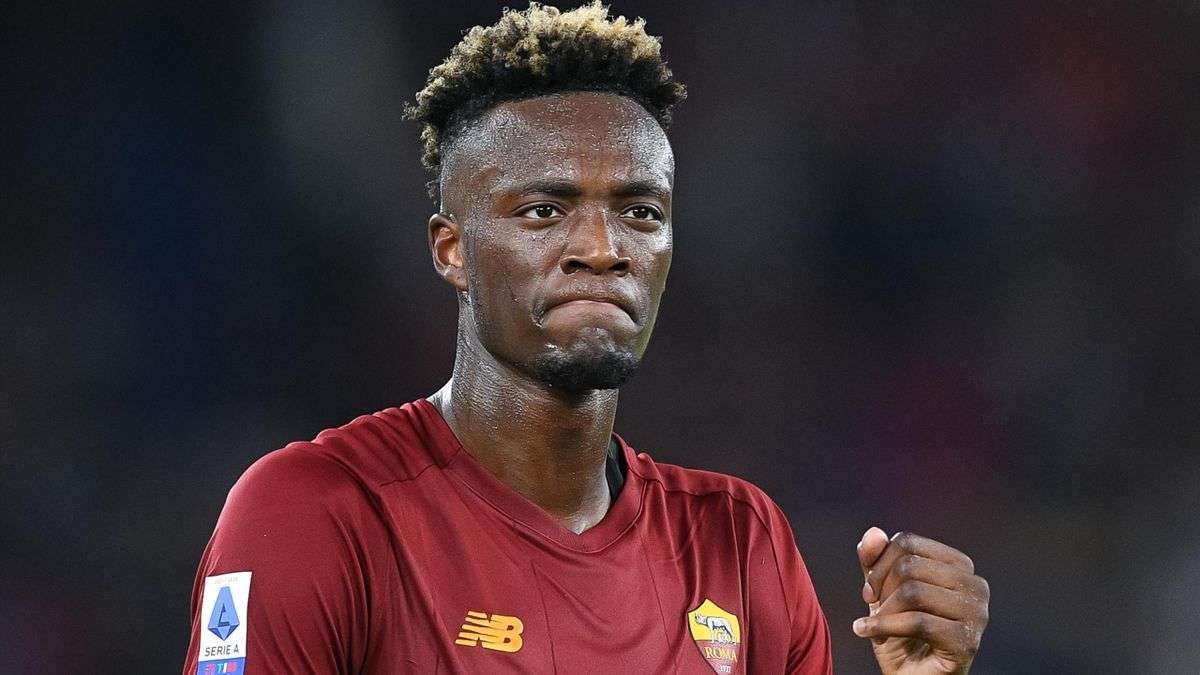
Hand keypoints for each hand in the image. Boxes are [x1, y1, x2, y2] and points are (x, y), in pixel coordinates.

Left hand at [854, 527, 989, 674]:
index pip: (909, 542)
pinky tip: (867, 633)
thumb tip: (873, 532)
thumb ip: (876, 561)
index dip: (880, 564)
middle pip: (910, 565)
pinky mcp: (967, 642)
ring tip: (873, 626)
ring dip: (883, 612)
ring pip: (913, 592)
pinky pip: (917, 622)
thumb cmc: (901, 634)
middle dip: (880, 588)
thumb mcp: (883, 593)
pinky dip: (884, 627)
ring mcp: (976, 614)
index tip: (869, 589)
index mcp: (960, 566)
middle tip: (871, 608)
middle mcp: (976, 585)